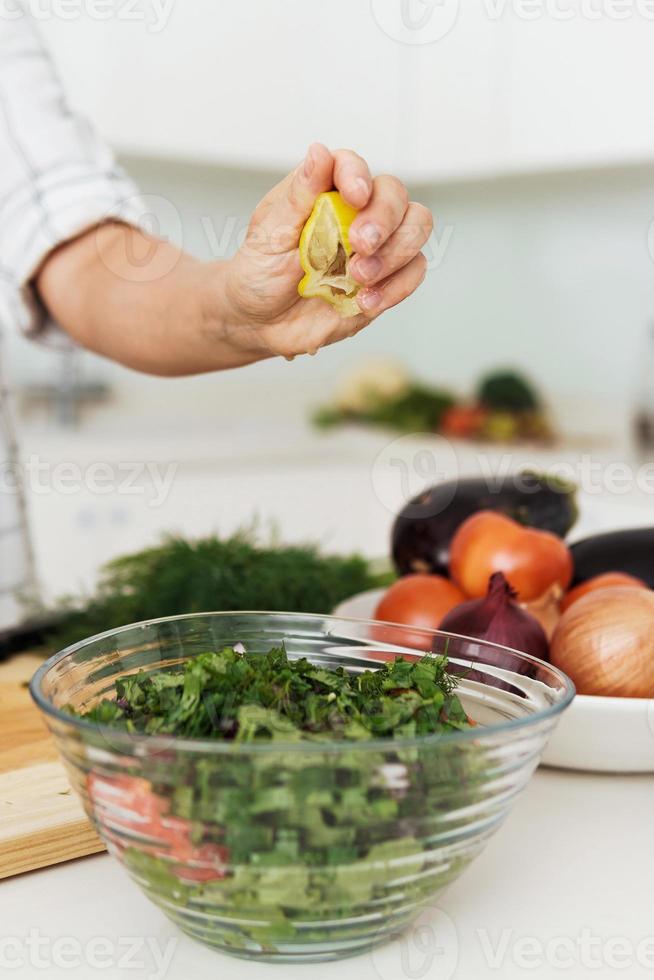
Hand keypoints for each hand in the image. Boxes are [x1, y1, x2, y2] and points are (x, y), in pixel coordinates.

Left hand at [222, 143, 432, 359]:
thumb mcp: (270, 234)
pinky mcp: (385, 279)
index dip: (358, 176)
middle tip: (359, 247)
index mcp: (324, 192)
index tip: (355, 196)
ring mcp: (376, 247)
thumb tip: (320, 152)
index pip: (353, 166)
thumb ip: (300, 195)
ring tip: (358, 277)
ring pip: (415, 229)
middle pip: (396, 195)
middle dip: (384, 219)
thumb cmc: (260, 272)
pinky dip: (397, 287)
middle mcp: (356, 214)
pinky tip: (365, 300)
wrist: (262, 323)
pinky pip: (413, 272)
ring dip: (394, 253)